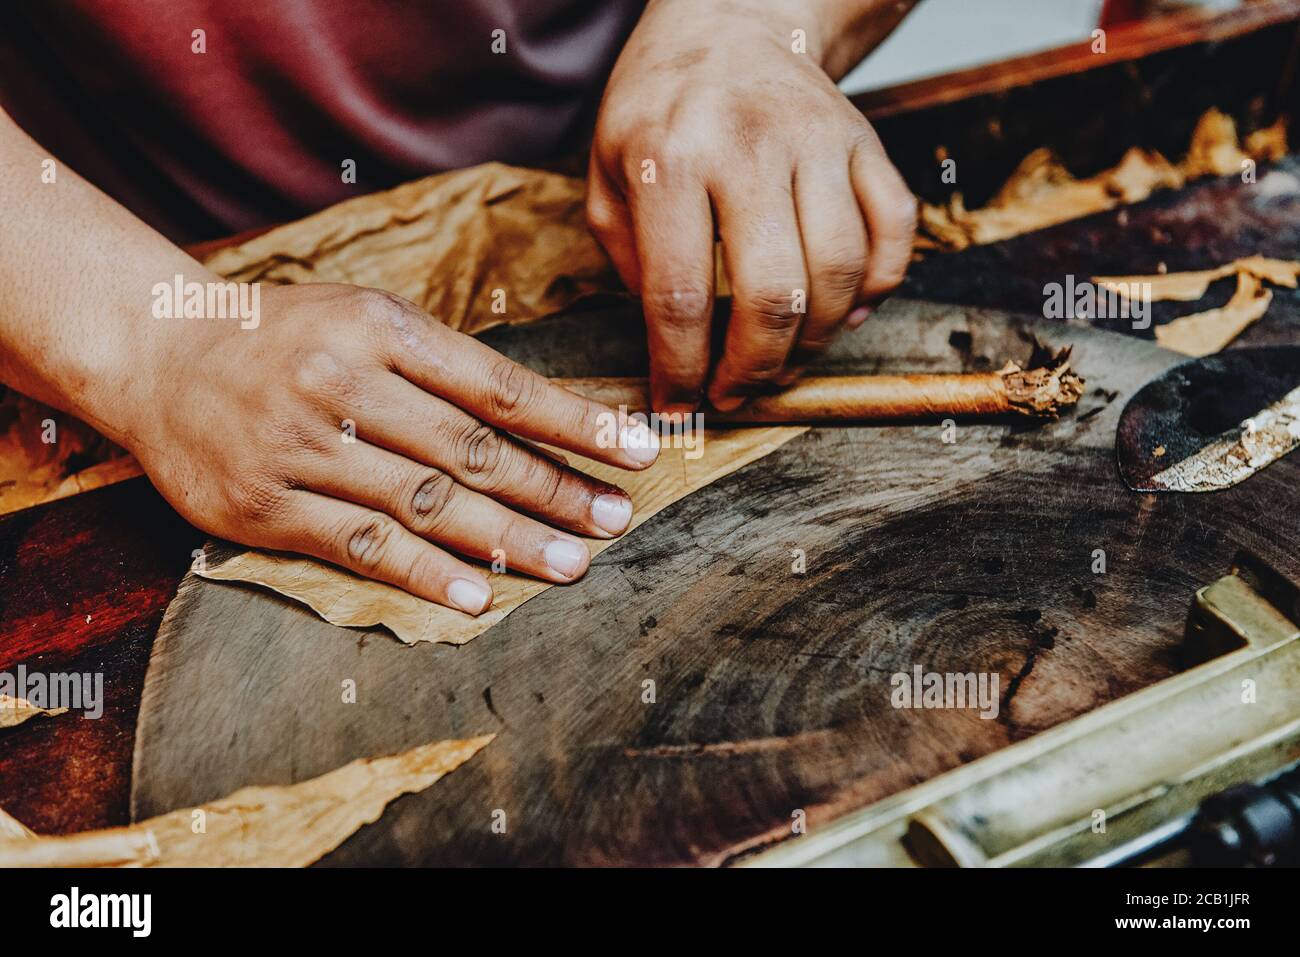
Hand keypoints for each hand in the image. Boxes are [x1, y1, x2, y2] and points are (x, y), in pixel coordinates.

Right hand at [127, 284, 659, 614]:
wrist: (156, 350)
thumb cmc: (284, 333)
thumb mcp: (362, 314)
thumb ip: (441, 362)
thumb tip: (542, 419)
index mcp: (381, 327)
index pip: (501, 386)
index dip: (577, 423)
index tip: (640, 451)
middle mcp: (344, 383)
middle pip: (473, 450)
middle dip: (555, 490)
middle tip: (617, 521)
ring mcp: (301, 447)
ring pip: (424, 503)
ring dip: (508, 540)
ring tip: (572, 563)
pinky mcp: (263, 505)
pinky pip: (358, 546)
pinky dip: (423, 572)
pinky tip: (480, 594)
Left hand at [587, 0, 917, 412]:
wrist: (726, 21)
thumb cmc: (658, 110)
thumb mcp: (607, 175)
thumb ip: (628, 260)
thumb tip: (675, 346)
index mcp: (670, 158)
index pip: (679, 296)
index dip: (682, 370)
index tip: (680, 408)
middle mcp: (749, 147)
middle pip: (773, 295)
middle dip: (755, 369)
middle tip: (737, 393)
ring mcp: (818, 140)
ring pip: (839, 273)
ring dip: (815, 342)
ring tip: (783, 362)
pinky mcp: (865, 142)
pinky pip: (893, 234)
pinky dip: (876, 289)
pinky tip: (843, 313)